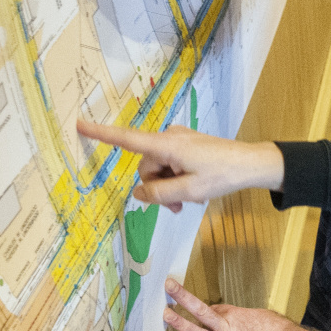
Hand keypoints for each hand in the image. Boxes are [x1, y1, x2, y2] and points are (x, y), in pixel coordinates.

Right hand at [77, 118, 284, 210]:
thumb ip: (159, 194)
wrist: (251, 164)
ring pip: (159, 169)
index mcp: (167, 144)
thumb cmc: (222, 175)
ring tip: (189, 200)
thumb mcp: (189, 191)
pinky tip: (194, 190)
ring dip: (169, 187)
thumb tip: (139, 193)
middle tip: (179, 206)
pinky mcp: (187, 145)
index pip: (127, 139)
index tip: (79, 124)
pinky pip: (171, 164)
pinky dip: (177, 179)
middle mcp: (169, 137)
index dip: (102, 134)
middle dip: (157, 187)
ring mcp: (179, 140)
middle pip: (146, 166)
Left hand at [163, 279, 295, 330]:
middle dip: (184, 298)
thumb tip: (234, 319)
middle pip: (202, 311)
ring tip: (167, 314)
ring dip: (181, 324)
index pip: (216, 309)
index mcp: (237, 315)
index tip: (212, 311)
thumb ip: (244, 317)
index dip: (213, 310)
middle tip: (169, 288)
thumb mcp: (262, 316)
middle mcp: (228, 330)